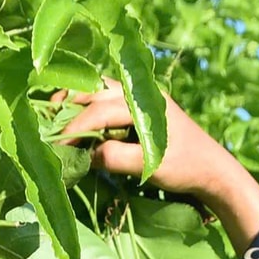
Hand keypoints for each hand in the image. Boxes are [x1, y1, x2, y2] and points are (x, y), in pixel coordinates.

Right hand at [54, 80, 258, 253]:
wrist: (213, 169)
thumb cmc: (185, 167)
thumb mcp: (150, 166)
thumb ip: (116, 157)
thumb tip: (85, 155)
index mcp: (144, 102)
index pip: (99, 111)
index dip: (74, 127)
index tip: (55, 144)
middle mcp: (140, 93)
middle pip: (95, 88)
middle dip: (68, 103)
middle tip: (45, 121)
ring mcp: (140, 98)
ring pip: (99, 90)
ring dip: (76, 101)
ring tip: (56, 117)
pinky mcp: (139, 108)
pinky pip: (106, 100)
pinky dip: (87, 107)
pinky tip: (77, 122)